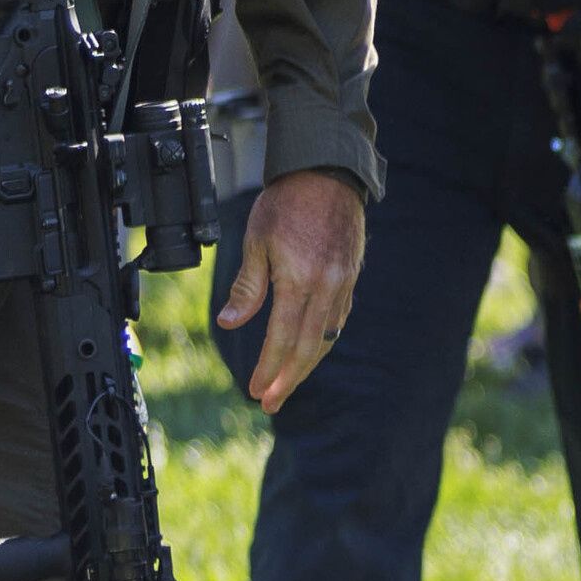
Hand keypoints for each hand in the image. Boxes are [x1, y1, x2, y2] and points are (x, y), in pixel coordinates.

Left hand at [218, 168, 367, 412]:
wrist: (328, 176)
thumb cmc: (288, 203)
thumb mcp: (257, 241)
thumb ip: (247, 286)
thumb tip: (231, 323)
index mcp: (300, 281)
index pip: (282, 338)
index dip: (268, 368)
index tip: (256, 391)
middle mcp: (327, 288)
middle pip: (308, 348)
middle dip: (288, 379)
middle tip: (270, 404)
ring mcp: (342, 285)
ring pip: (326, 337)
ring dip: (306, 365)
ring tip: (287, 383)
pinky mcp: (349, 278)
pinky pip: (336, 319)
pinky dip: (321, 340)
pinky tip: (309, 348)